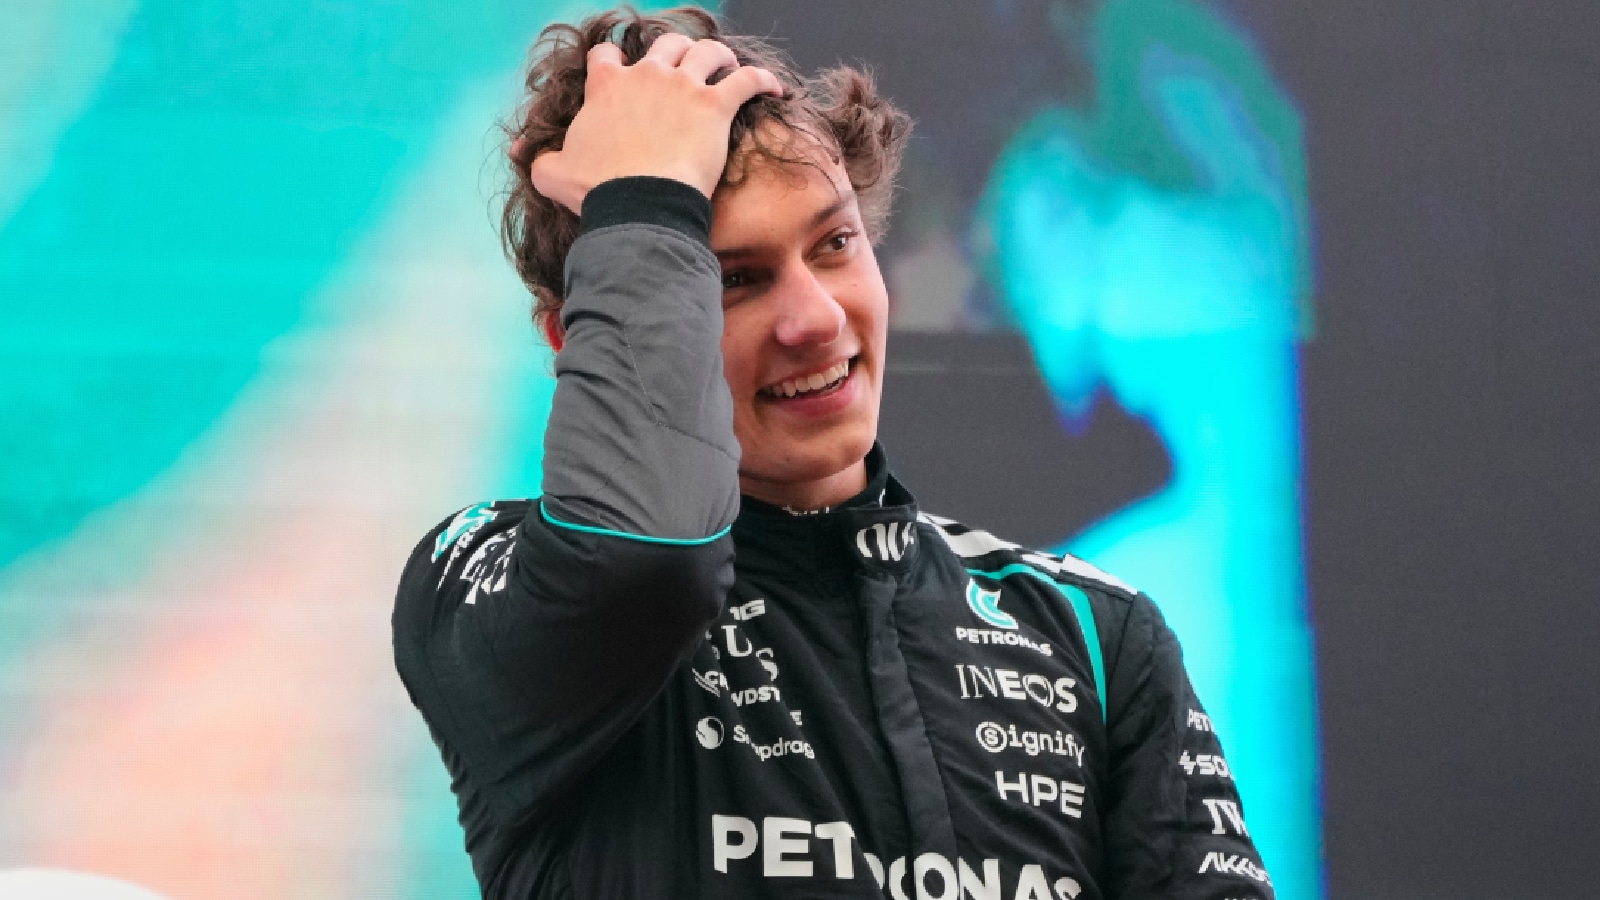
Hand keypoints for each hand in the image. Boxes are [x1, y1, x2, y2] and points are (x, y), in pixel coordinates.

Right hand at [530, 35, 782, 211]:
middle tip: (685, 66)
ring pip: (706, 51)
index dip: (615, 63)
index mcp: (607, 87)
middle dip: (674, 51)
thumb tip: (520, 155)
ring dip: (718, 55)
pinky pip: (747, 80)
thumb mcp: (554, 174)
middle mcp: (646, 76)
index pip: (607, 58)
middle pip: (664, 45)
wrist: (638, 203)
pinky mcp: (716, 106)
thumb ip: (539, 159)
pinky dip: (764, 80)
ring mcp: (684, 87)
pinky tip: (775, 88)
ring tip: (726, 65)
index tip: (622, 72)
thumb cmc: (597, 191)